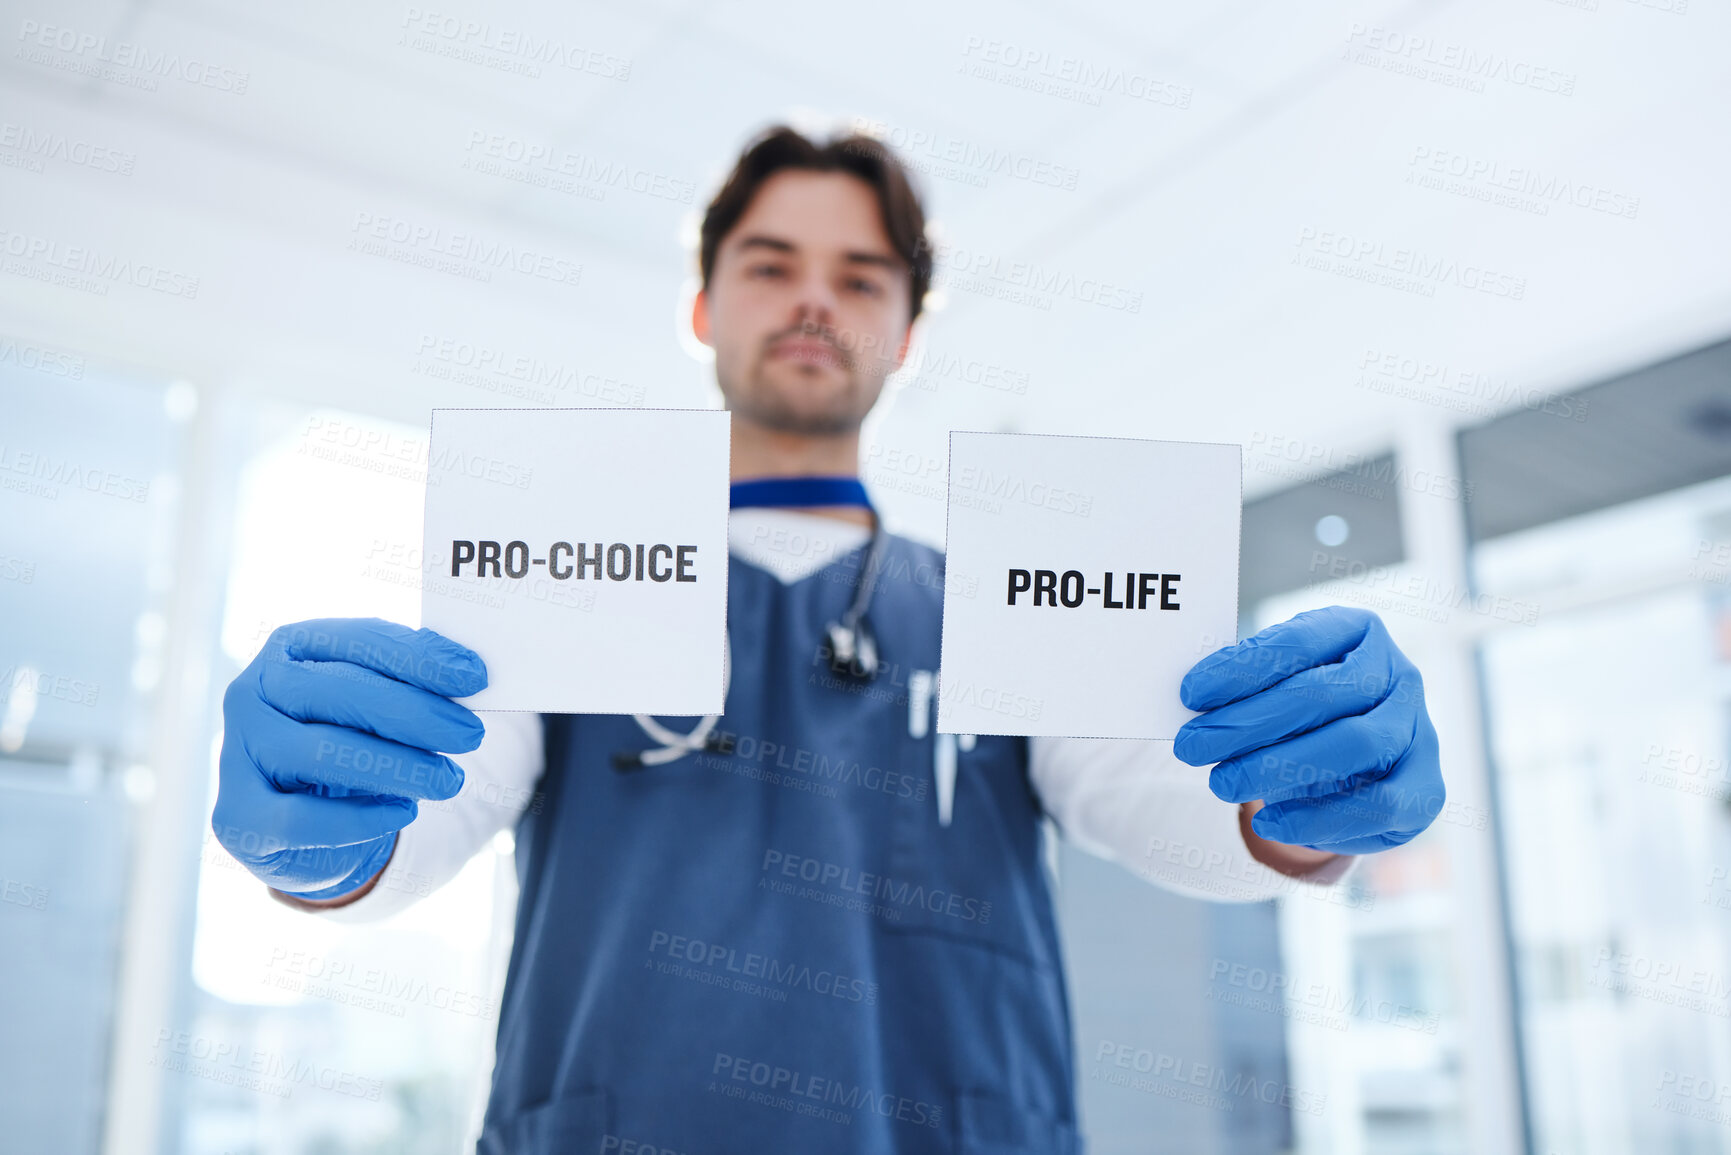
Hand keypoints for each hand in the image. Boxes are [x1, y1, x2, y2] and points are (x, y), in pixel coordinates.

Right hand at [213, 618, 485, 898]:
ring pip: (325, 752)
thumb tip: (470, 672)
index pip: (358, 641)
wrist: (298, 824)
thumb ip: (412, 681)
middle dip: (417, 714)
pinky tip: (404, 812)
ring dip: (399, 766)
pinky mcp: (239, 816)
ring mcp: (237, 753)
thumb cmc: (346, 741)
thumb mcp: (374, 703)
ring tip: (449, 780)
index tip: (475, 678)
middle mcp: (252, 692)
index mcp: (290, 648)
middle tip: (471, 734)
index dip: (419, 659)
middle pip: (341, 693)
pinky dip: (361, 818)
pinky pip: (302, 818)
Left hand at [1172, 606, 1442, 854]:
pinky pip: (1379, 805)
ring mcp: (1419, 730)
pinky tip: (1269, 822)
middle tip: (1191, 746)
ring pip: (1353, 745)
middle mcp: (1398, 674)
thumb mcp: (1277, 682)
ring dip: (1278, 767)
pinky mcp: (1426, 787)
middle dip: (1247, 723)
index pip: (1299, 642)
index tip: (1190, 694)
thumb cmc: (1303, 709)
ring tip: (1222, 782)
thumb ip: (1245, 685)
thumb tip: (1192, 702)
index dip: (1241, 668)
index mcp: (1358, 631)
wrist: (1358, 761)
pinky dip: (1319, 817)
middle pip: (1321, 695)